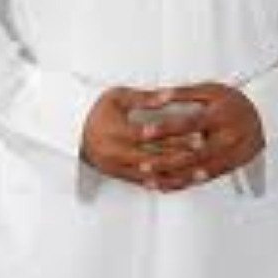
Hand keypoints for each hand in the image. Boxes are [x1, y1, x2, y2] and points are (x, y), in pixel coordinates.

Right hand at [80, 86, 209, 189]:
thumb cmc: (97, 109)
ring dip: (177, 173)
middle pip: (154, 157)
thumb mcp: (118, 96)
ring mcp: (116, 167)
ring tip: (199, 171)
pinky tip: (181, 181)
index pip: (150, 136)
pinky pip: (143, 183)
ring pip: (152, 174)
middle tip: (204, 151)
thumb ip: (144, 97)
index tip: (197, 132)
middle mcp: (115, 153)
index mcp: (115, 131)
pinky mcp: (118, 175)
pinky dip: (163, 182)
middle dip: (181, 155)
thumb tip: (169, 95)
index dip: (174, 135)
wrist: (73, 130)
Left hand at [133, 81, 265, 192]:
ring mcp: (229, 156)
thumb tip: (157, 96)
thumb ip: (185, 94)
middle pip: (192, 154)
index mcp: (221, 116)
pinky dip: (181, 184)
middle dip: (165, 160)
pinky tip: (162, 186)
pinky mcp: (228, 168)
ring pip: (196, 171)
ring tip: (147, 178)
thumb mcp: (212, 90)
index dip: (166, 128)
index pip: (190, 123)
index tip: (144, 132)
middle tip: (141, 164)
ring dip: (170, 176)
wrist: (265, 118)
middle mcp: (227, 139)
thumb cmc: (231, 101)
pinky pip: (202, 180)